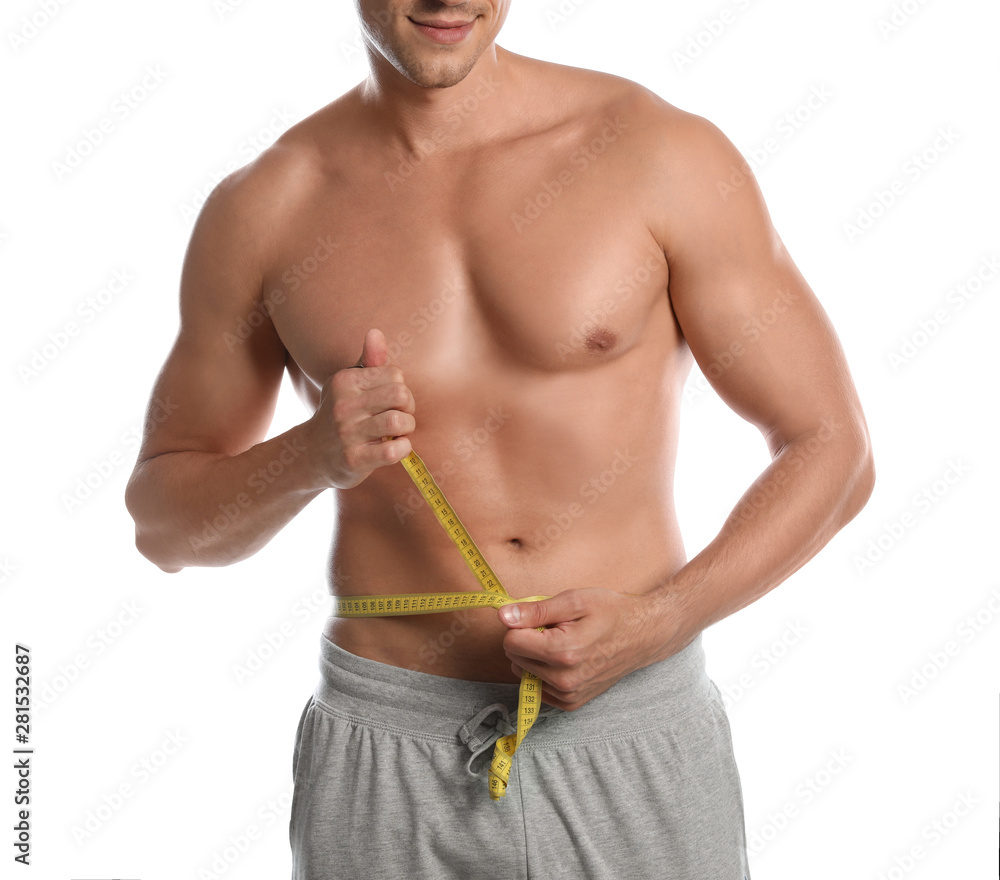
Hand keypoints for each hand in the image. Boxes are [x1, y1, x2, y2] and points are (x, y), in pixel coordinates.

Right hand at [304, 328, 415, 488]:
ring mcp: (347, 434)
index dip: (401, 388)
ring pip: (399, 421)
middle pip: (400, 394)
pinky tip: (395, 447)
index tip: (390, 401)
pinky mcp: (354, 459)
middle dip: (408, 406)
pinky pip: (394, 450)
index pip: (395, 374)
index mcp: (345, 381)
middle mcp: (343, 405)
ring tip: (397, 432)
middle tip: (399, 416)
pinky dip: (403, 448)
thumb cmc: (340, 414)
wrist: (310, 454)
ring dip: (407, 428)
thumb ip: (368, 360)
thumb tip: (376, 332)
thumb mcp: (348, 384)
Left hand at [497, 588, 684, 710]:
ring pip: (523, 672)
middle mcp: (564, 680)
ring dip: (534, 656)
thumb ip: (535, 610)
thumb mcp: (574, 600)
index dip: (520, 624)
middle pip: (514, 657)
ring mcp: (568, 695)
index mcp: (563, 652)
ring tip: (562, 642)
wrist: (642, 635)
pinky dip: (543, 671)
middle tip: (554, 628)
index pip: (510, 642)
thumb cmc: (610, 612)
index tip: (539, 617)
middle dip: (526, 639)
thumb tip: (503, 616)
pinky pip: (537, 686)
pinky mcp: (570, 703)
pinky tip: (565, 659)